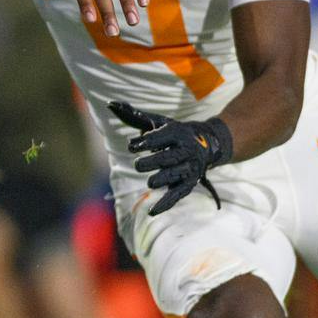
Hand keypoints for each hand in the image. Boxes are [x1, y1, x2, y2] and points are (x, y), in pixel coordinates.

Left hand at [110, 100, 231, 215]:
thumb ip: (134, 116)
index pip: (161, 138)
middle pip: (167, 159)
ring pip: (171, 176)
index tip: (132, 146)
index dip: (145, 142)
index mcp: (178, 133)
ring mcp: (188, 168)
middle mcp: (186, 151)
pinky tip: (152, 212)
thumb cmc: (174, 132)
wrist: (207, 143)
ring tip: (151, 180)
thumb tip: (110, 104)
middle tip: (138, 164)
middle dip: (149, 163)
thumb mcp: (157, 121)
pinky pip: (177, 196)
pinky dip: (165, 205)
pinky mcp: (189, 183)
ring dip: (157, 180)